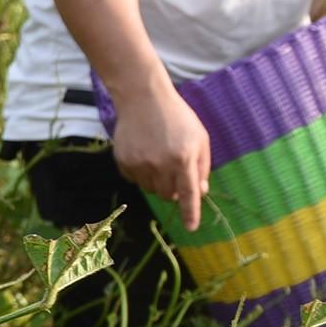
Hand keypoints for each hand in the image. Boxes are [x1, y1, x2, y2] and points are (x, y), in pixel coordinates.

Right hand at [109, 84, 211, 234]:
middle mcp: (161, 164)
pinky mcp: (123, 162)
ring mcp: (140, 164)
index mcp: (184, 158)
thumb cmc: (177, 117)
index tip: (191, 228)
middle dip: (173, 188)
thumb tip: (200, 191)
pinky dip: (141, 172)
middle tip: (173, 168)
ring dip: (156, 180)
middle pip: (167, 194)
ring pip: (150, 189)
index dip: (190, 213)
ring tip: (157, 156)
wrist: (143, 98)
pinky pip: (134, 180)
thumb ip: (202, 166)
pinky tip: (143, 153)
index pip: (188, 194)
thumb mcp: (199, 138)